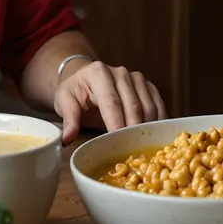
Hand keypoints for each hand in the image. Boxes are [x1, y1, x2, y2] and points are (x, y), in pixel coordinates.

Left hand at [53, 60, 167, 142]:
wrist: (86, 77)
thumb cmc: (76, 91)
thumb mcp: (64, 101)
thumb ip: (68, 118)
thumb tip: (67, 138)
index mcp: (99, 73)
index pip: (111, 102)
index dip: (116, 123)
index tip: (119, 142)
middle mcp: (121, 73)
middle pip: (133, 105)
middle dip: (133, 129)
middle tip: (133, 150)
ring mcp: (137, 78)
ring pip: (148, 106)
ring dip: (147, 127)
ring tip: (143, 146)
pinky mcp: (147, 86)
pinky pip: (158, 105)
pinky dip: (158, 121)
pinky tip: (154, 136)